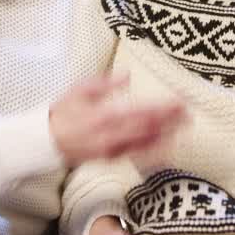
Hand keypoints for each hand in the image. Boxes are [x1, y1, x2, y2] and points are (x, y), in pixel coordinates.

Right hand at [50, 74, 185, 166]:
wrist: (45, 141)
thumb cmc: (63, 112)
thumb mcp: (80, 90)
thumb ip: (105, 83)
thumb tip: (127, 75)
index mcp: (104, 116)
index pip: (141, 111)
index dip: (162, 108)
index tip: (179, 101)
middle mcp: (111, 136)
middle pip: (148, 128)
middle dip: (170, 121)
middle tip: (188, 113)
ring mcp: (111, 150)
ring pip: (145, 145)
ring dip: (167, 136)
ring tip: (184, 129)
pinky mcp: (110, 159)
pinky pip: (137, 157)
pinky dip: (155, 153)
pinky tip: (169, 149)